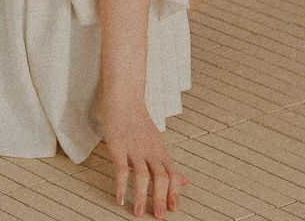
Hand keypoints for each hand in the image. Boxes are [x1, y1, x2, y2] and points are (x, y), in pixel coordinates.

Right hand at [100, 97, 189, 217]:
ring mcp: (134, 148)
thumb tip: (185, 181)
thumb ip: (169, 164)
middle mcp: (150, 151)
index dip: (174, 193)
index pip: (172, 175)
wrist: (124, 97)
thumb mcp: (157, 141)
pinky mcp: (118, 146)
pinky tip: (120, 198)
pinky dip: (122, 185)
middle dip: (160, 199)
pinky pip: (121, 168)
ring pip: (142, 175)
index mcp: (160, 151)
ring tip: (138, 212)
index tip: (173, 209)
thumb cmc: (138, 120)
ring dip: (142, 196)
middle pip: (161, 177)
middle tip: (159, 217)